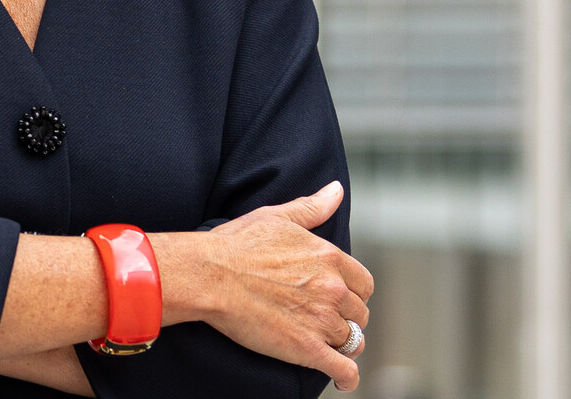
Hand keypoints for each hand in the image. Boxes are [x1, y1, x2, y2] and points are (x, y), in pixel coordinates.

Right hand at [169, 182, 373, 390]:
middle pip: (358, 313)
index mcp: (329, 258)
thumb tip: (336, 190)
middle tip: (324, 321)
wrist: (208, 276)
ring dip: (340, 343)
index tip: (338, 298)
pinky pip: (342, 368)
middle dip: (345, 318)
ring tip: (324, 345)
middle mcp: (332, 289)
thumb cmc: (234, 245)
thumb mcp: (276, 217)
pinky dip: (346, 376)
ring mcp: (321, 320)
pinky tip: (343, 379)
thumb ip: (311, 208)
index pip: (362, 284)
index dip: (352, 293)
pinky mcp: (306, 348)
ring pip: (351, 340)